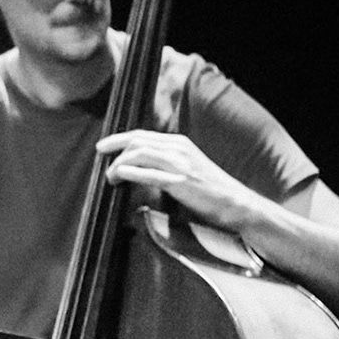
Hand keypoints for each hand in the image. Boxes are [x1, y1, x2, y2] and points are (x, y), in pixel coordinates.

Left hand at [96, 129, 259, 231]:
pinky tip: (119, 177)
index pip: (142, 135)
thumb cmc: (210, 190)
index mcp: (179, 143)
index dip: (118, 139)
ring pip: (139, 154)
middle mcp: (179, 148)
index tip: (102, 146)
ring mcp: (181, 163)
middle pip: (136, 141)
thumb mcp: (187, 167)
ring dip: (119, 165)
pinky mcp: (182, 180)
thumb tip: (138, 167)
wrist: (237, 203)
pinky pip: (149, 173)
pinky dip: (131, 173)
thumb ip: (166, 163)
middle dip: (114, 149)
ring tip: (110, 178)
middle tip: (101, 162)